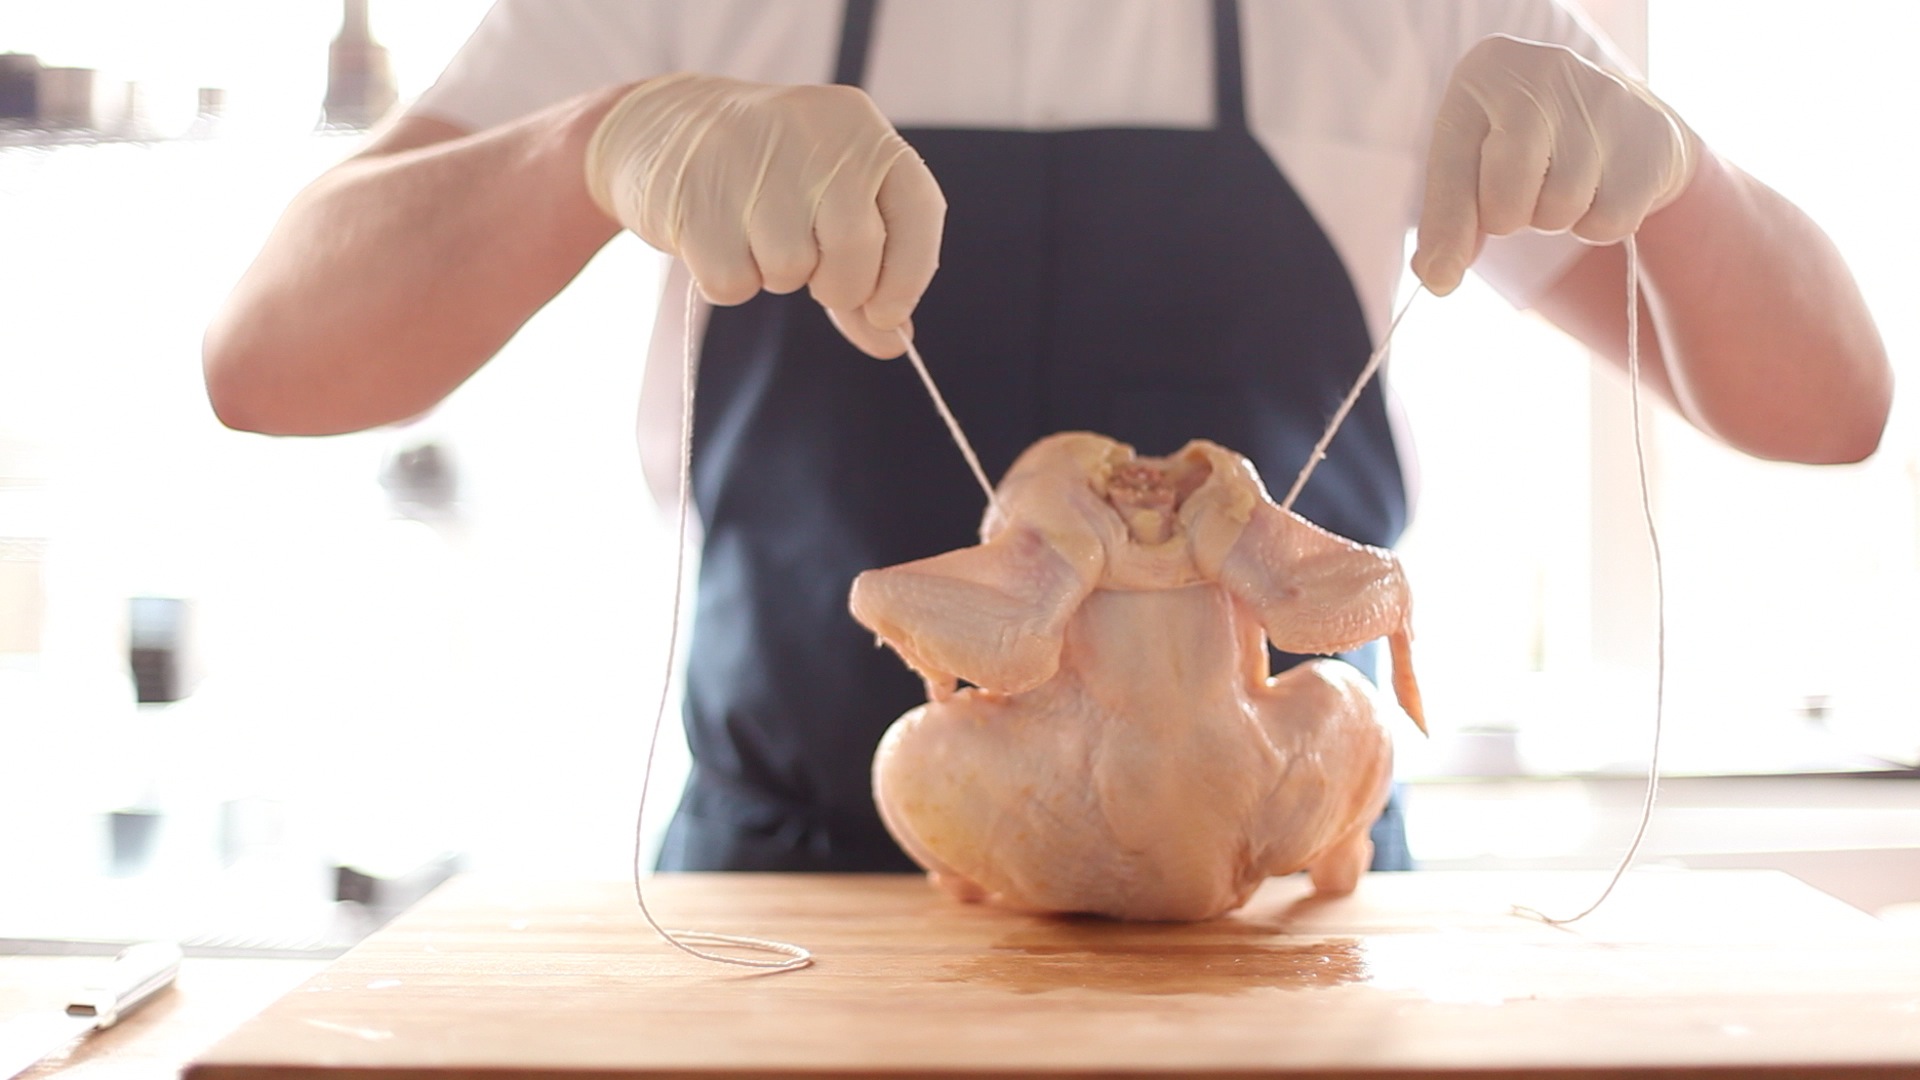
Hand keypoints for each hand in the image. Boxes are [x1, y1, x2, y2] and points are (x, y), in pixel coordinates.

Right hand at [585, 74, 944, 357]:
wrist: (660, 126)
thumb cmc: (764, 177)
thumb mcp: (827, 204)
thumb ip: (868, 273)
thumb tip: (894, 343)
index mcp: (861, 130)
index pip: (917, 211)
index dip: (909, 276)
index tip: (888, 314)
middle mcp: (815, 135)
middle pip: (855, 250)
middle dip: (839, 287)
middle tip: (810, 272)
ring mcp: (751, 160)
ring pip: (791, 270)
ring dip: (775, 276)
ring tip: (752, 235)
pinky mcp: (696, 196)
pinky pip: (734, 283)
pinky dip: (727, 280)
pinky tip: (714, 238)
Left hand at [1413, 35, 1697, 294]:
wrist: (1620, 116)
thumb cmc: (1525, 141)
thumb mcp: (1472, 158)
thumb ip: (1448, 216)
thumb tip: (1438, 278)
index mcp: (1488, 71)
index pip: (1453, 170)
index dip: (1446, 231)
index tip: (1439, 278)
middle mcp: (1547, 72)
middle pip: (1508, 199)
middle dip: (1507, 218)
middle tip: (1519, 196)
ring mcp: (1606, 100)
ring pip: (1561, 211)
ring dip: (1555, 217)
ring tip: (1562, 181)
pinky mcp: (1652, 136)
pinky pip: (1610, 221)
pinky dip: (1598, 224)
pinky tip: (1600, 186)